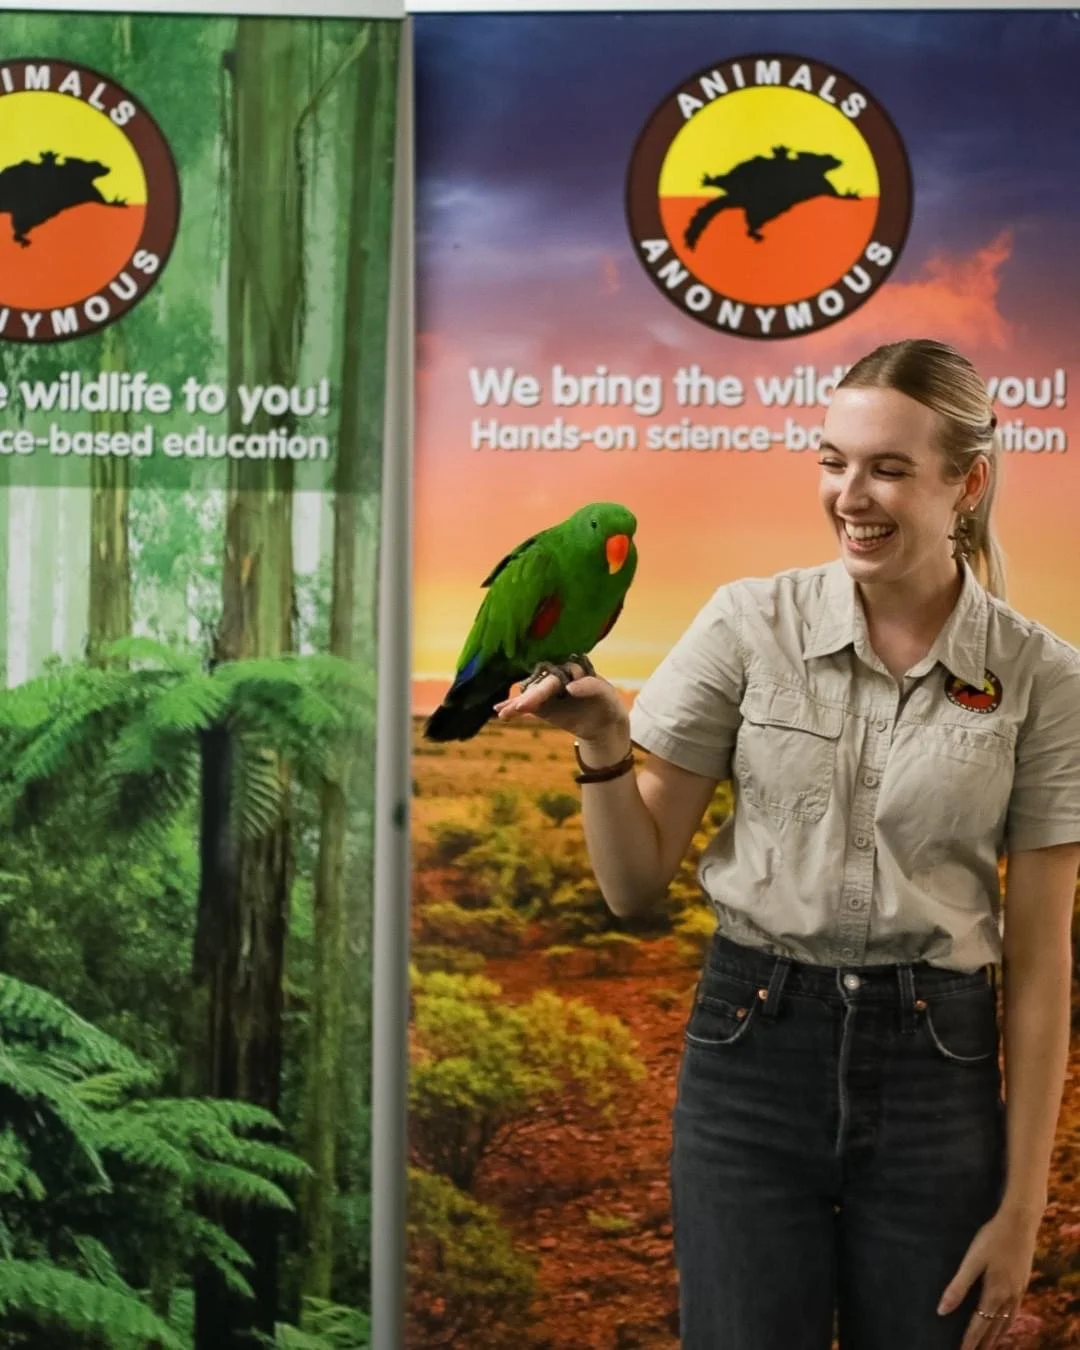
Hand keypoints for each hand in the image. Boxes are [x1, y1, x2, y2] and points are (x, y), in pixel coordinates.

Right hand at [493, 661, 628, 750]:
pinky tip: (500, 712)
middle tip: (521, 707)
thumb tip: (569, 686)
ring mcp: (547, 693)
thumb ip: (591, 686)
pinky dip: (513, 709)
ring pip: (530, 696)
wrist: (604, 724)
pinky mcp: (542, 708)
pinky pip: (526, 707)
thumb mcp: (606, 694)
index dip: (553, 685)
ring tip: (503, 712)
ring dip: (515, 704)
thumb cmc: (607, 703)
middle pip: (540, 686)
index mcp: (571, 668)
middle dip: (530, 697)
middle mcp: (556, 678)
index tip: (557, 694)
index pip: (558, 675)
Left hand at [937, 1206, 1040, 1347]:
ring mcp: (1018, 1290)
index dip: (970, 1340)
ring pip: (1008, 1321)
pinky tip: (1006, 1319)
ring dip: (998, 1335)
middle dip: (984, 1342)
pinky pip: (1015, 1311)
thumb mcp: (971, 1261)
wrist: (1019, 1223)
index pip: (979, 1325)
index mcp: (994, 1294)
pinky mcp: (1023, 1282)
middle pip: (995, 1328)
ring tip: (990, 1345)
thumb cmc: (991, 1238)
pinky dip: (1009, 1322)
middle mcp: (1009, 1297)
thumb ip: (958, 1286)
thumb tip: (942, 1310)